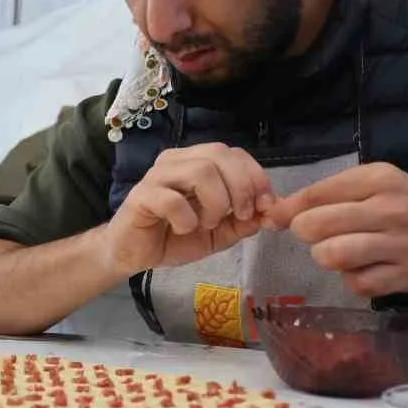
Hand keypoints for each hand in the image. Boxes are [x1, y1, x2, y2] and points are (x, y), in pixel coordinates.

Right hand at [102, 143, 275, 274]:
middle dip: (241, 187)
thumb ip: (244, 221)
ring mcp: (157, 177)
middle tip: (241, 216)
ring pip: (201, 171)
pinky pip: (173, 199)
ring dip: (216, 203)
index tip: (265, 206)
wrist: (134, 254)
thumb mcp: (220, 232)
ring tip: (208, 223)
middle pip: (219, 154)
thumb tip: (273, 211)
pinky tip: (183, 229)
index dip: (256, 176)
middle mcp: (176, 162)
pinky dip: (187, 219)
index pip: (234, 153)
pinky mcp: (142, 197)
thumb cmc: (174, 237)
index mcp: (196, 163)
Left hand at [264, 162, 407, 296]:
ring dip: (326, 257)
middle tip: (316, 235)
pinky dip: (352, 279)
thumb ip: (330, 193)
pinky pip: (357, 283)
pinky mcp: (406, 276)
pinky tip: (364, 268)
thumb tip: (276, 213)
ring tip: (338, 251)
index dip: (287, 209)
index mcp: (379, 179)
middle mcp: (391, 209)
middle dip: (306, 233)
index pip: (317, 193)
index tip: (274, 219)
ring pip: (333, 255)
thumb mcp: (376, 185)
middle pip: (317, 225)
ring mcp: (401, 244)